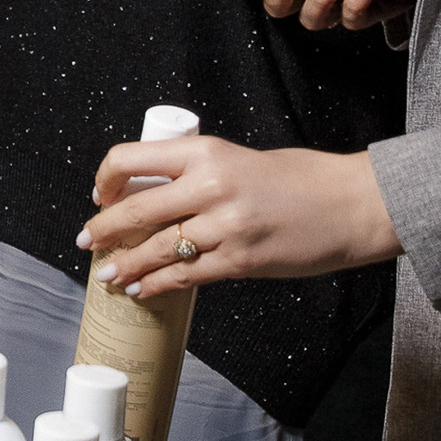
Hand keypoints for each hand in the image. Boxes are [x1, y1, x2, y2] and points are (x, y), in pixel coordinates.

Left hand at [75, 133, 399, 296]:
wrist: (353, 204)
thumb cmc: (301, 181)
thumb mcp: (240, 160)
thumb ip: (199, 176)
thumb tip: (154, 201)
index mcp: (205, 151)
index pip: (131, 158)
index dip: (106, 179)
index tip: (100, 195)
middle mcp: (209, 185)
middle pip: (134, 210)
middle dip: (103, 230)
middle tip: (87, 242)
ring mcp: (224, 226)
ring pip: (156, 249)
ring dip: (125, 265)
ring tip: (108, 276)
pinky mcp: (240, 261)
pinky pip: (185, 276)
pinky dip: (157, 285)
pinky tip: (143, 289)